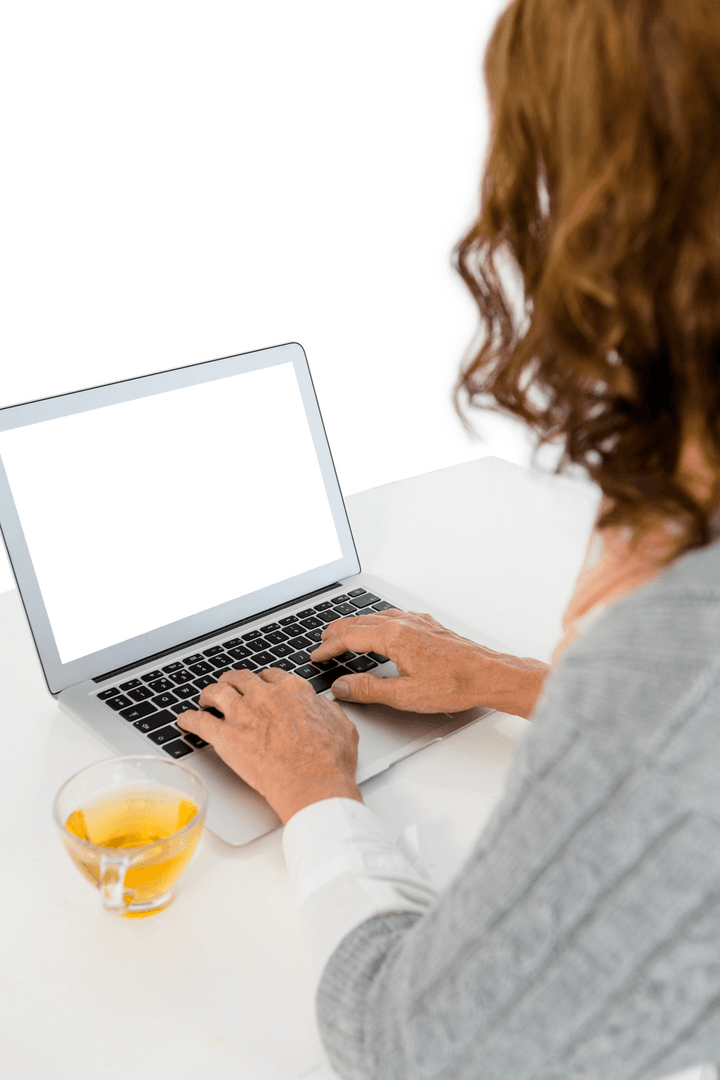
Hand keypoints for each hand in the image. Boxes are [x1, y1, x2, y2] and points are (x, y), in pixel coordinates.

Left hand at [176, 668, 361, 823]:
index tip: (260, 688)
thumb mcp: (342, 727)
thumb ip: (328, 711)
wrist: (312, 783)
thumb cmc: (329, 761)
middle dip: (233, 682)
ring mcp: (243, 714)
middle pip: (241, 678)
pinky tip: (184, 720)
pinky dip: (188, 719)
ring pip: (217, 692)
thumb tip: (325, 707)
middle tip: (229, 688)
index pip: (271, 676)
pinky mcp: (225, 736)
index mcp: (293, 690)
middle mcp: (265, 696)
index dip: (263, 682)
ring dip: (209, 694)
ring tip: (205, 699)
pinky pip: (199, 721)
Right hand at [309, 609, 549, 718]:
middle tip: (322, 642)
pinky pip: (394, 617)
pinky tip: (380, 629)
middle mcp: (404, 623)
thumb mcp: (404, 695)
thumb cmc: (454, 685)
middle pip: (360, 621)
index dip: (329, 647)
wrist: (490, 675)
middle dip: (337, 631)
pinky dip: (376, 622)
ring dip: (356, 625)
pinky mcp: (429, 626)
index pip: (350, 637)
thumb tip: (342, 686)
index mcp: (394, 636)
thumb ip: (368, 690)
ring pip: (377, 617)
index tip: (317, 656)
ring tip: (344, 634)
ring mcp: (418, 622)